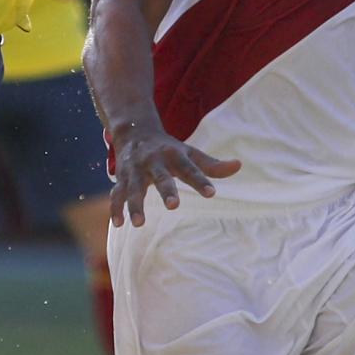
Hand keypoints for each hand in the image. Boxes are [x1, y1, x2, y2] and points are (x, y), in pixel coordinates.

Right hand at [109, 121, 241, 226]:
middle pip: (160, 177)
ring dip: (135, 204)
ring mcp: (135, 170)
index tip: (211, 193)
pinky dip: (116, 208)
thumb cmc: (169, 149)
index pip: (189, 168)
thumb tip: (239, 165)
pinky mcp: (122, 178)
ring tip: (139, 224)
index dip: (200, 180)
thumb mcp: (190, 153)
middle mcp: (153, 162)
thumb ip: (212, 165)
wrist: (135, 131)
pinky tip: (118, 223)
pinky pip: (117, 194)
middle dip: (166, 190)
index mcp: (173, 155)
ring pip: (133, 188)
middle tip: (174, 206)